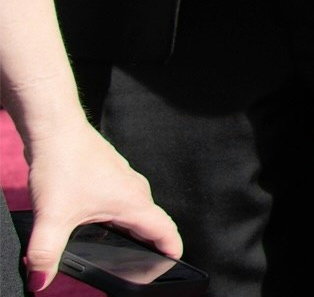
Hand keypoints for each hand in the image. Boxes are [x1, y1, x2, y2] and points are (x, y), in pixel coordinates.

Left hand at [20, 117, 179, 289]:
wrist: (54, 129)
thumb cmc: (63, 162)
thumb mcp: (52, 217)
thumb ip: (46, 253)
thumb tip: (41, 281)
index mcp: (132, 202)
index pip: (164, 230)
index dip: (172, 249)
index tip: (175, 263)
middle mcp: (134, 189)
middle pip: (151, 222)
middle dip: (149, 244)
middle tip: (141, 263)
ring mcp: (123, 179)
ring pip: (136, 209)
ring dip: (132, 228)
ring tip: (118, 244)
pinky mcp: (109, 173)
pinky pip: (121, 199)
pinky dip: (116, 213)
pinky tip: (94, 219)